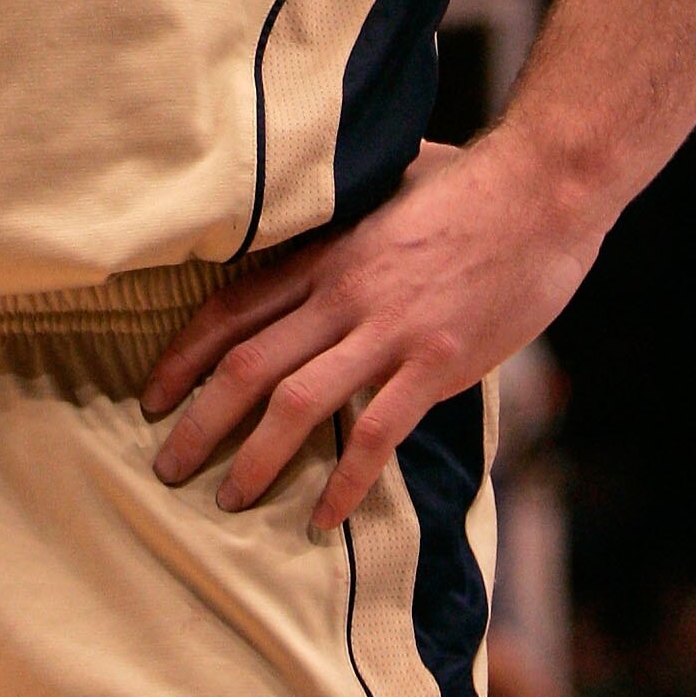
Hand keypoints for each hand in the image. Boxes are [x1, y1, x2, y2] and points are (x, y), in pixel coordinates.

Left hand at [140, 133, 600, 534]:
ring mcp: (390, 329)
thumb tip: (320, 221)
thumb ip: (346, 217)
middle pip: (248, 364)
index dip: (182, 355)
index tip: (153, 395)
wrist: (542, 187)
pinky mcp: (438, 361)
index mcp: (326, 252)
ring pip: (298, 402)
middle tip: (168, 467)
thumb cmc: (471, 180)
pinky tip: (325, 516)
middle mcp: (343, 292)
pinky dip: (346, 482)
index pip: (232, 308)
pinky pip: (378, 433)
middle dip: (199, 422)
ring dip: (255, 457)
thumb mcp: (385, 186)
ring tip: (229, 500)